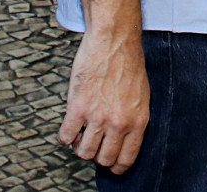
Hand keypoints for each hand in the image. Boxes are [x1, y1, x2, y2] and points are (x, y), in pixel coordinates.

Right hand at [57, 29, 149, 174]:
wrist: (114, 40)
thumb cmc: (128, 62)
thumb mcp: (142, 95)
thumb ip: (132, 119)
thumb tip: (123, 138)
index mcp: (137, 121)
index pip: (126, 159)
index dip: (116, 166)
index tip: (109, 163)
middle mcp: (119, 123)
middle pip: (103, 159)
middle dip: (96, 155)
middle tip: (92, 143)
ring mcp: (98, 117)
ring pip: (83, 152)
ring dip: (79, 146)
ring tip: (80, 133)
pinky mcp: (78, 107)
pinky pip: (66, 136)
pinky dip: (65, 136)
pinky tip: (69, 127)